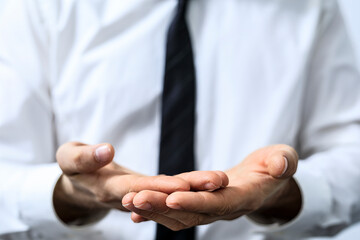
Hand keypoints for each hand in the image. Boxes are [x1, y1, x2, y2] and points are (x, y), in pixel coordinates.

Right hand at [53, 142, 228, 223]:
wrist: (79, 183)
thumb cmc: (72, 166)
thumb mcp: (69, 158)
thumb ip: (85, 157)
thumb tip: (107, 150)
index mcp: (107, 189)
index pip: (137, 189)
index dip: (159, 187)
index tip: (182, 184)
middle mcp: (129, 197)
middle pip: (162, 194)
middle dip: (190, 189)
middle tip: (217, 181)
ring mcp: (141, 196)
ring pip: (170, 193)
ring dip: (195, 188)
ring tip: (220, 179)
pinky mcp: (147, 190)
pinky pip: (168, 189)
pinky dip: (187, 186)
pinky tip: (207, 182)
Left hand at [122, 144, 300, 229]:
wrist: (264, 179)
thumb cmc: (275, 166)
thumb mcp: (284, 159)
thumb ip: (283, 162)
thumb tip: (280, 165)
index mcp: (244, 198)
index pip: (218, 204)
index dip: (197, 202)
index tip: (172, 198)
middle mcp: (223, 208)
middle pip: (190, 213)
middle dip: (163, 207)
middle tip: (135, 200)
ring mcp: (209, 209)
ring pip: (178, 215)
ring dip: (152, 209)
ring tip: (127, 201)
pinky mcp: (198, 203)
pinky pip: (174, 211)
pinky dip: (154, 212)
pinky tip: (132, 211)